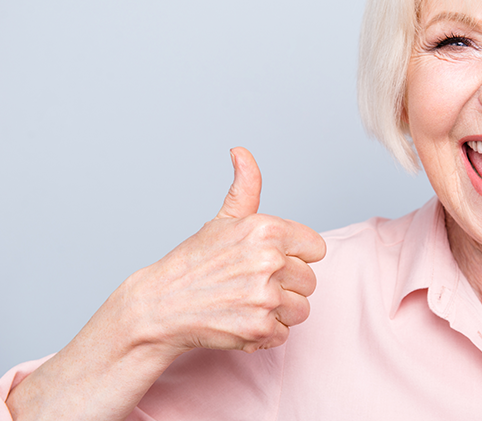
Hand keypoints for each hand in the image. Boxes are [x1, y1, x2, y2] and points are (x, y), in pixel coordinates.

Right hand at [126, 147, 326, 353]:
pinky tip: (240, 320)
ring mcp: (266, 296)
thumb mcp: (223, 220)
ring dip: (279, 311)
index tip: (270, 261)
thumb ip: (245, 187)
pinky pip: (285, 333)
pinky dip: (265, 333)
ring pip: (301, 308)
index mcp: (267, 229)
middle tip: (250, 284)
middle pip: (309, 281)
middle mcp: (270, 260)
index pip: (316, 249)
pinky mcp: (260, 328)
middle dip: (285, 285)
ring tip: (247, 302)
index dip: (295, 256)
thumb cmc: (193, 263)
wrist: (160, 306)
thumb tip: (241, 152)